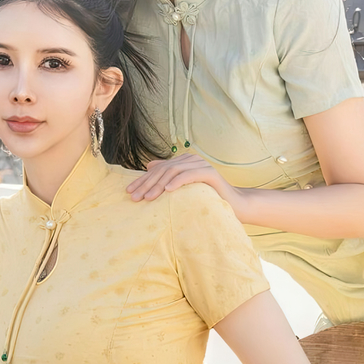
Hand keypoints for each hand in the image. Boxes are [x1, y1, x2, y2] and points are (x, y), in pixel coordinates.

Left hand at [126, 153, 243, 215]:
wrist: (234, 204)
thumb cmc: (207, 197)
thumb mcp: (183, 188)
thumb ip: (168, 175)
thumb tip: (148, 165)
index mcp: (184, 161)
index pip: (158, 169)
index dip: (143, 180)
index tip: (129, 192)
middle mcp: (191, 159)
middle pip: (164, 169)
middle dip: (147, 183)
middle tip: (134, 197)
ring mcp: (201, 164)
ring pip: (174, 171)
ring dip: (159, 185)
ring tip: (148, 197)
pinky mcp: (210, 172)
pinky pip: (190, 175)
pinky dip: (178, 182)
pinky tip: (168, 191)